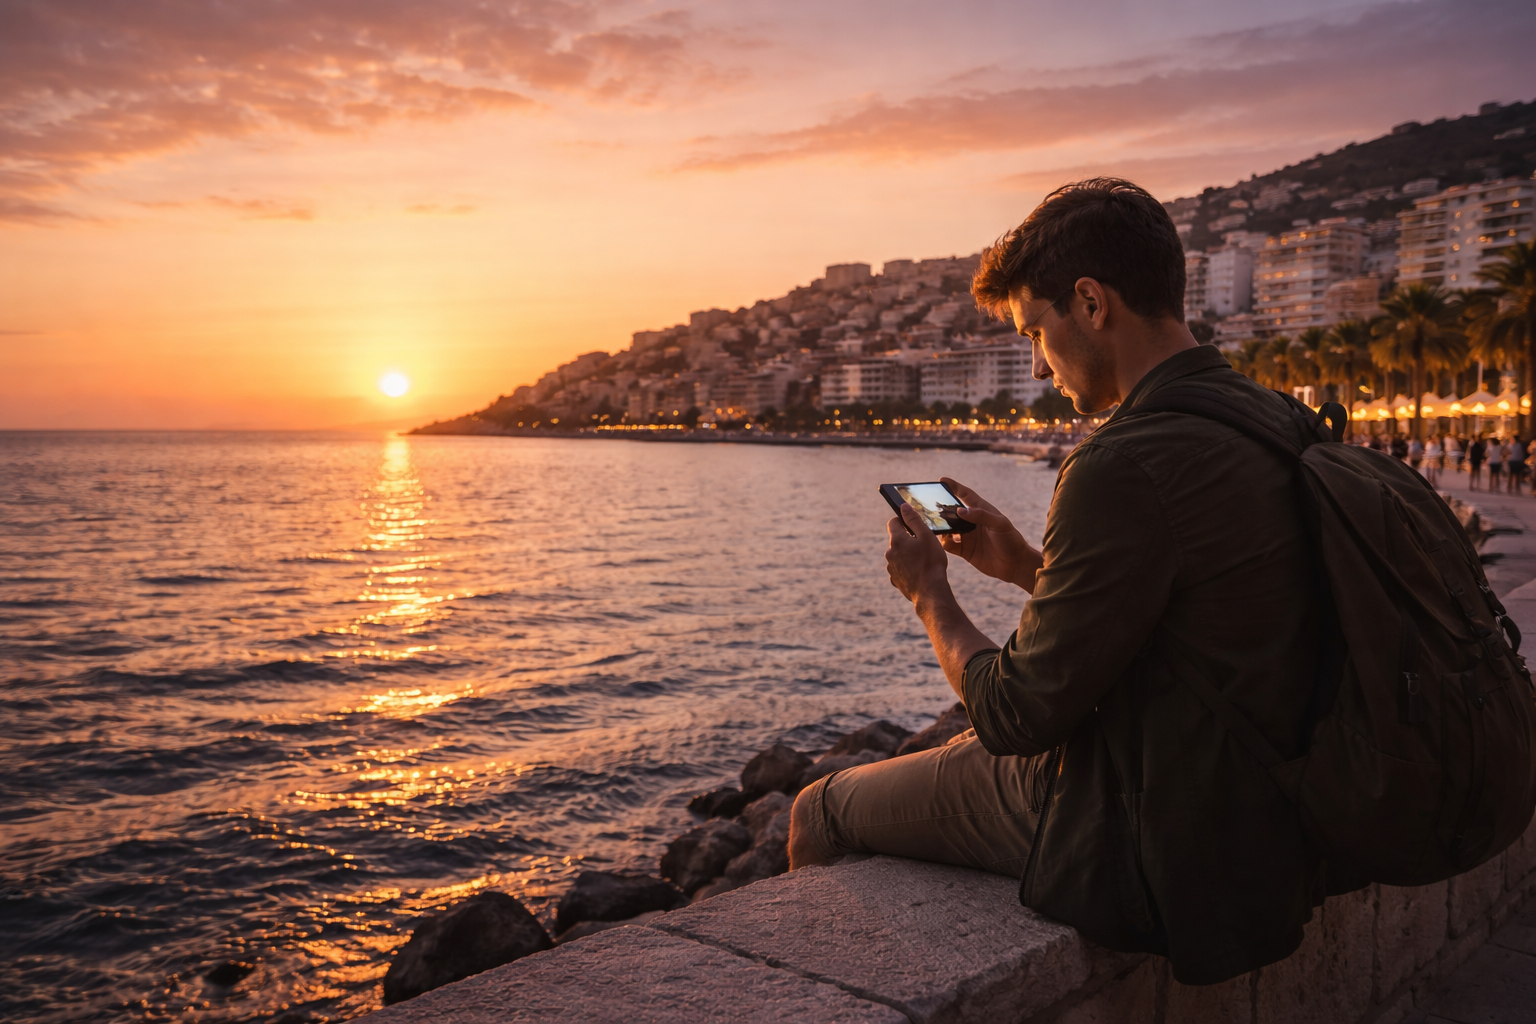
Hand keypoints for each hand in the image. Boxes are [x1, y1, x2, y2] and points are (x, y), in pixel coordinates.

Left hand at [885, 504, 950, 603]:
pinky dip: (908, 568)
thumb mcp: (927, 536)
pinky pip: (900, 569)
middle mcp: (889, 553)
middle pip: (896, 539)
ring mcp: (891, 568)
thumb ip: (914, 520)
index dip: (904, 521)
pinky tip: (920, 572)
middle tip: (924, 545)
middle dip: (908, 539)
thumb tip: (903, 506)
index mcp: (896, 540)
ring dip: (908, 554)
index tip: (915, 526)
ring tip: (924, 561)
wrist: (930, 592)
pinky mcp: (895, 580)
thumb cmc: (931, 562)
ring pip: (898, 555)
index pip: (893, 522)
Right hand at [936, 477, 1043, 592]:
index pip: (965, 495)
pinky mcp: (964, 550)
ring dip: (939, 526)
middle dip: (940, 508)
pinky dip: (942, 542)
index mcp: (981, 511)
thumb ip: (981, 515)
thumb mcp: (1000, 524)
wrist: (1015, 564)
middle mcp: (971, 522)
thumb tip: (960, 510)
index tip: (941, 479)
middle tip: (927, 505)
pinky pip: (948, 545)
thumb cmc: (1011, 540)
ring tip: (930, 523)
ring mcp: (967, 536)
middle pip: (952, 512)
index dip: (954, 486)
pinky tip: (940, 540)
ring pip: (948, 528)